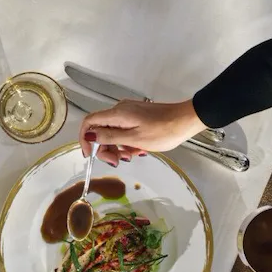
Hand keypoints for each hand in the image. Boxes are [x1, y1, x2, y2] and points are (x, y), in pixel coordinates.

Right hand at [78, 100, 206, 165]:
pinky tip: (137, 150)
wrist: (186, 120)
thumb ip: (109, 137)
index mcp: (117, 114)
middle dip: (104, 147)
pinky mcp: (137, 116)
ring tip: (130, 157)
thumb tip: (90, 136)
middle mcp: (120, 110)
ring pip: (113, 131)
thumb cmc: (163, 131)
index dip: (84, 139)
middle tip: (116, 162)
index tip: (89, 154)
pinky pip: (124, 129)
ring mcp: (129, 112)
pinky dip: (126, 141)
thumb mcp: (134, 139)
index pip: (89, 122)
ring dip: (117, 147)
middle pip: (100, 129)